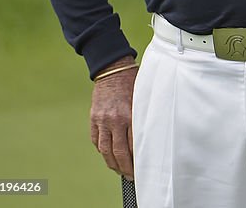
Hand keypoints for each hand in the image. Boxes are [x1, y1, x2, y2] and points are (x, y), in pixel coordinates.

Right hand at [90, 58, 137, 179]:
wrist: (113, 69)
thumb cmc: (134, 82)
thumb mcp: (144, 98)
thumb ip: (144, 117)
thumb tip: (151, 137)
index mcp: (130, 115)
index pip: (134, 145)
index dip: (138, 160)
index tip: (143, 168)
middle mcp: (115, 120)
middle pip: (119, 152)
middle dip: (125, 167)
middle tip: (131, 176)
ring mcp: (102, 120)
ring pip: (105, 149)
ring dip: (112, 163)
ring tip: (119, 170)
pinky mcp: (93, 118)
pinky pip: (96, 140)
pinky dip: (102, 150)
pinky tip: (108, 156)